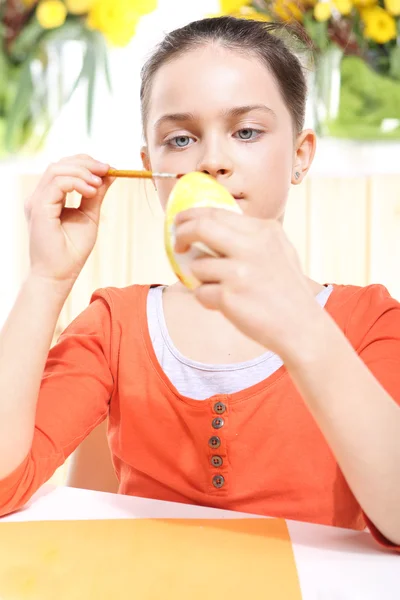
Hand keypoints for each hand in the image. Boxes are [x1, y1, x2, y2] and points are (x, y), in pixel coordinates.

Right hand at [25, 154, 113, 284]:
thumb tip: (110, 174)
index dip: (86, 163)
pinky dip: (77, 182)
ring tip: (99, 184)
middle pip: (60, 164)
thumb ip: (96, 194)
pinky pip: (57, 183)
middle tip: (108, 169)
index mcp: (50, 198)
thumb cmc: (72, 252)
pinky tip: (91, 191)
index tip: (109, 168)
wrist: (59, 275)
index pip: (65, 168)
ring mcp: (37, 201)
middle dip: (86, 163)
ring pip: (57, 169)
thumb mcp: (89, 216)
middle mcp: (40, 197)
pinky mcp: (38, 208)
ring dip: (83, 172)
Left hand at [174, 207, 319, 358]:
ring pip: (198, 266)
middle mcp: (252, 246)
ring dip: (202, 279)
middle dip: (181, 234)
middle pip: (200, 227)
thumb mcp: (279, 251)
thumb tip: (211, 224)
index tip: (181, 223)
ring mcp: (239, 272)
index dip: (191, 216)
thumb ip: (251, 236)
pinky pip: (201, 292)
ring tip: (222, 289)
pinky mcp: (229, 296)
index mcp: (264, 231)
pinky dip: (207, 300)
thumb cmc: (287, 291)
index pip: (216, 212)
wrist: (301, 327)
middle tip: (177, 244)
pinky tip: (227, 306)